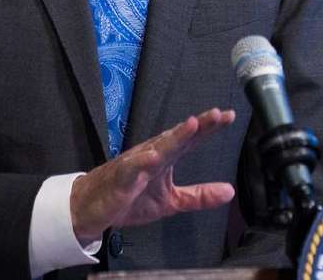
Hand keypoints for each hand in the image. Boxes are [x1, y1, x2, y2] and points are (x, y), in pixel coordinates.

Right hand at [69, 107, 236, 245]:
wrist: (91, 208)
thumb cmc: (131, 199)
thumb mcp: (171, 202)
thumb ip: (199, 196)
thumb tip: (230, 191)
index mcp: (166, 158)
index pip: (191, 140)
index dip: (209, 128)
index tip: (230, 116)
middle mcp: (153, 155)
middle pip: (178, 137)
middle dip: (196, 125)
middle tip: (217, 114)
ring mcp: (136, 164)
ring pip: (158, 147)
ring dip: (174, 136)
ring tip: (191, 125)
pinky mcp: (121, 179)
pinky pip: (131, 168)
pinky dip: (142, 162)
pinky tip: (153, 156)